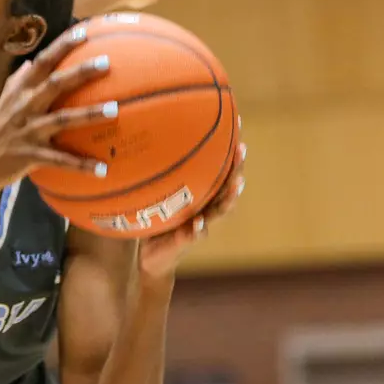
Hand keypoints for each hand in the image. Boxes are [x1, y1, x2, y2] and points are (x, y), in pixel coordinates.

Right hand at [0, 27, 114, 195]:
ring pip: (61, 119)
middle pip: (54, 83)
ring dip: (89, 114)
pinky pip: (59, 160)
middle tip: (106, 62)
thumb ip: (17, 82)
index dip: (62, 45)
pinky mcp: (29, 156)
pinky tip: (102, 169)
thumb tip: (29, 63)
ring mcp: (27, 131)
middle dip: (80, 72)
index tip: (84, 31)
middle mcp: (23, 107)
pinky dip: (81, 165)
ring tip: (114, 110)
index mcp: (19, 92)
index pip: (42, 61)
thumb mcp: (2, 102)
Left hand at [137, 132, 244, 277]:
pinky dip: (195, 230)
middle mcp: (204, 208)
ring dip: (228, 197)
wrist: (151, 259)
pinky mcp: (183, 242)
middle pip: (226, 186)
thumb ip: (152, 177)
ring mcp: (197, 225)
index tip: (236, 124)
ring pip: (218, 209)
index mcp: (199, 195)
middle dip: (235, 168)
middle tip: (242, 149)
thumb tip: (141, 138)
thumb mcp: (151, 197)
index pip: (218, 169)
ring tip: (235, 185)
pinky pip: (191, 235)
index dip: (227, 150)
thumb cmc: (152, 221)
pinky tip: (197, 224)